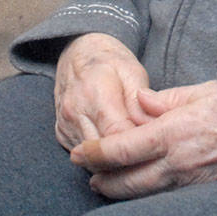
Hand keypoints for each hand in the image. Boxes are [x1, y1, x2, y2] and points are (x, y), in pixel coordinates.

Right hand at [53, 33, 150, 150]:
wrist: (78, 53)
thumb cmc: (109, 60)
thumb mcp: (132, 71)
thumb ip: (140, 101)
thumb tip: (148, 128)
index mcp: (95, 93)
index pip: (116, 135)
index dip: (138, 144)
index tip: (155, 145)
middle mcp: (74, 112)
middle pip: (102, 154)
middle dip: (127, 159)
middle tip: (148, 153)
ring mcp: (65, 125)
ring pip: (91, 161)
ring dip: (113, 162)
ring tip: (134, 152)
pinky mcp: (61, 134)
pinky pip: (83, 158)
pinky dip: (100, 159)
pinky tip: (116, 150)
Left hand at [71, 80, 216, 199]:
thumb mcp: (196, 92)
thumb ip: (162, 100)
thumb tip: (138, 102)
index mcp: (170, 133)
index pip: (120, 150)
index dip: (94, 154)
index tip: (79, 152)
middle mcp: (176, 162)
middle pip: (125, 181)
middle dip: (101, 179)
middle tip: (87, 173)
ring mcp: (189, 180)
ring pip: (142, 195)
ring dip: (119, 191)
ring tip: (105, 185)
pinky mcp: (202, 190)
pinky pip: (165, 198)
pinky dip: (146, 195)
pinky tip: (139, 189)